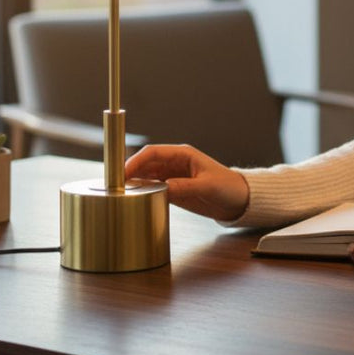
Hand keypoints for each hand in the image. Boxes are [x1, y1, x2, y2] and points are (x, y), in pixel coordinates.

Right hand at [125, 145, 248, 222]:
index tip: (122, 173)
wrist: (239, 201)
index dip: (135, 161)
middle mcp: (175, 163)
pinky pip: (152, 189)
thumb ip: (185, 187)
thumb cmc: (228, 187)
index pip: (152, 153)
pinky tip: (134, 200)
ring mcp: (173, 177)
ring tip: (120, 194)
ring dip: (133, 183)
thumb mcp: (207, 187)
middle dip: (129, 172)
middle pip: (145, 164)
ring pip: (146, 177)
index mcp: (183, 155)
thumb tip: (162, 188)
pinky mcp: (173, 190)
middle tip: (114, 186)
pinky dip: (142, 192)